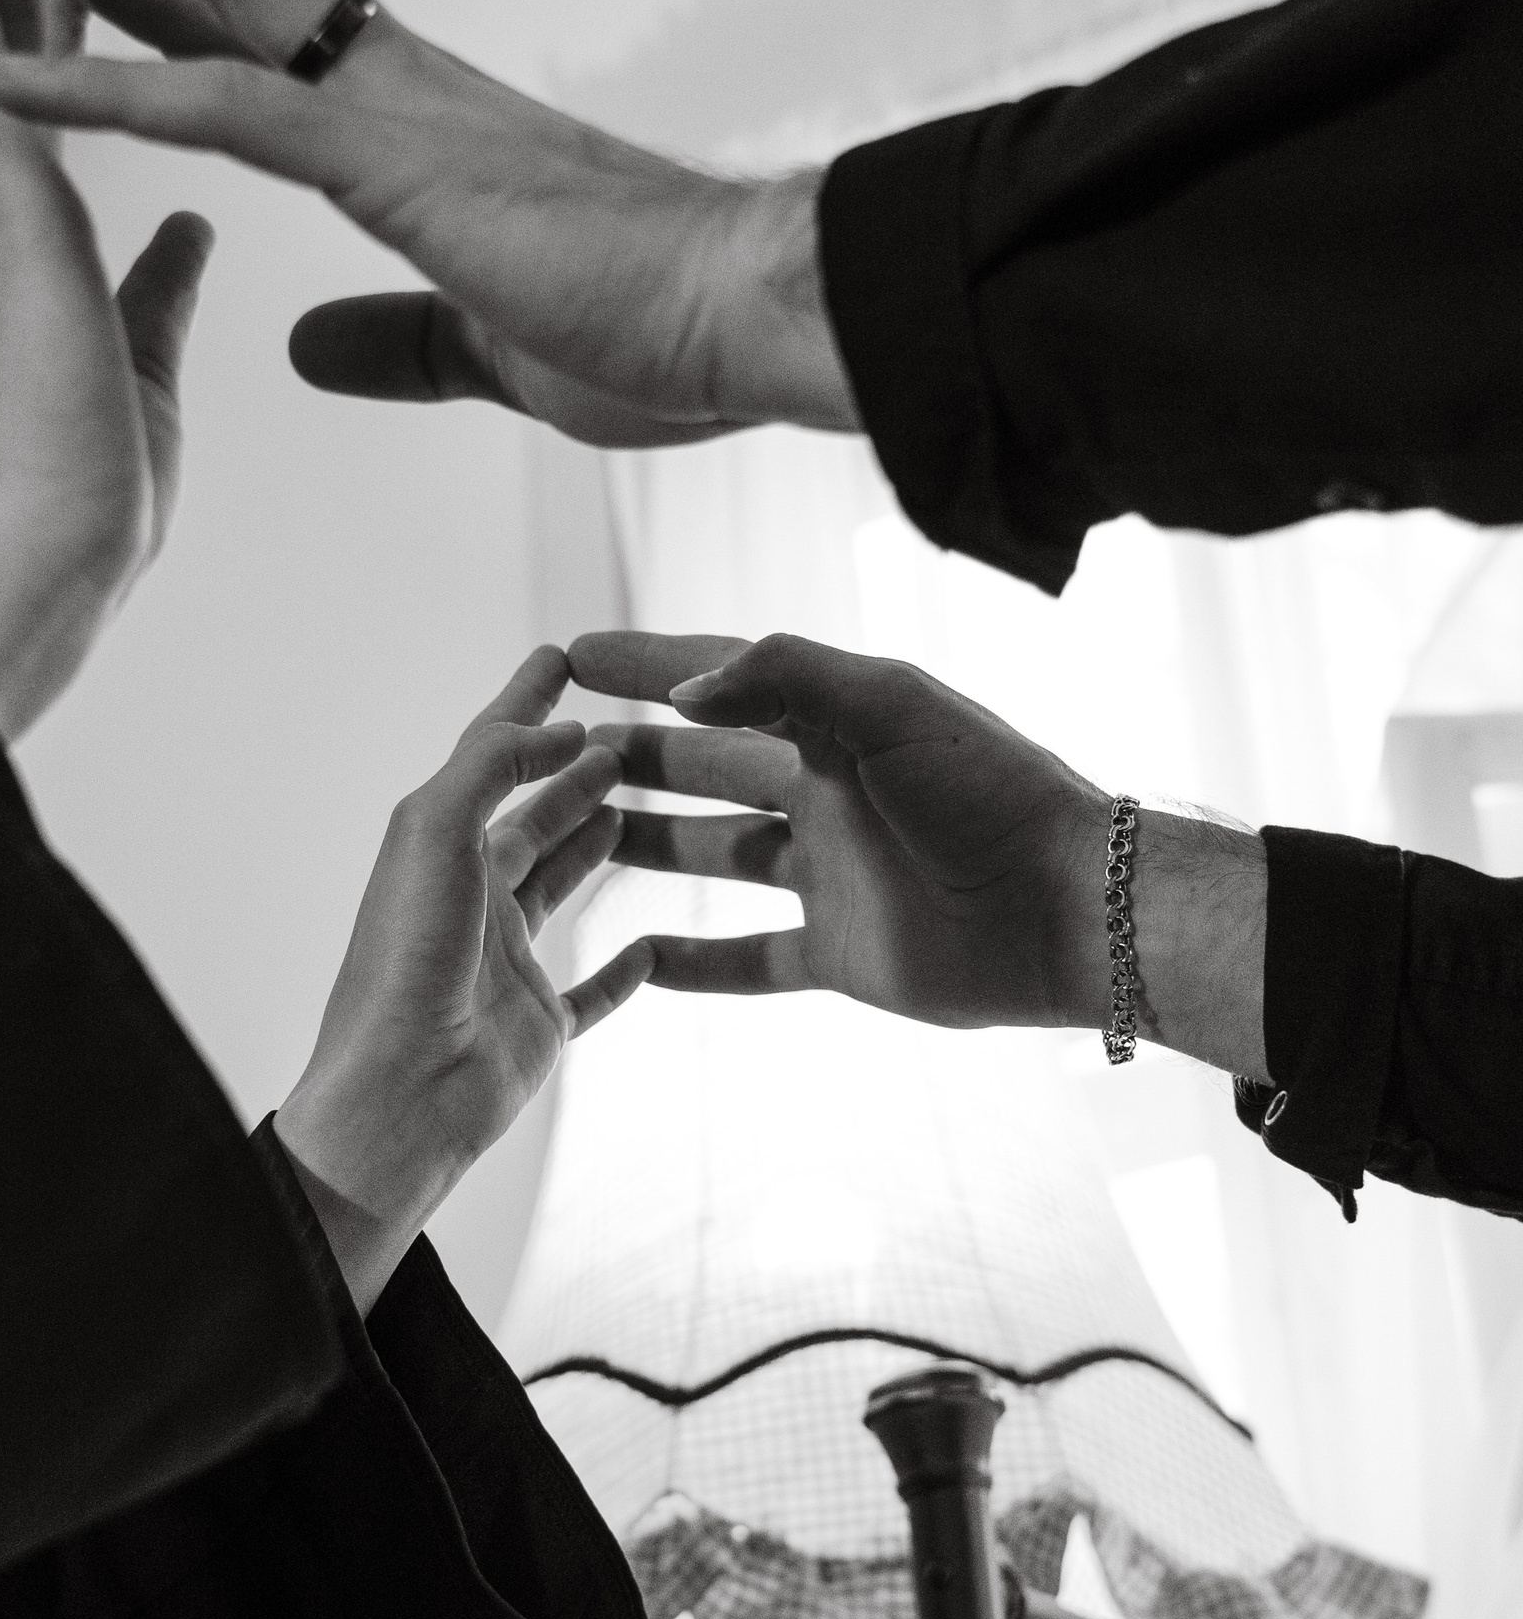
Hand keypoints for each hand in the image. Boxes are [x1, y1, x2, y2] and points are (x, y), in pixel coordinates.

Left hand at [0, 0, 856, 448]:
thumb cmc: (657, 333)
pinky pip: (227, 109)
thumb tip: (310, 348)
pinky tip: (11, 76)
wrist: (757, 319)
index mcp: (411, 124)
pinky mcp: (397, 164)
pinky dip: (109, 86)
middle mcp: (392, 85)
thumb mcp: (493, 349)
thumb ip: (399, 338)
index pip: (262, 21)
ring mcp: (392, 112)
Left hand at [275, 651, 651, 1312]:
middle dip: (576, 769)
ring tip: (639, 801)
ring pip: (563, 886)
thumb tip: (562, 729)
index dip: (526, 705)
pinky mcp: (538, 1024)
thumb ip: (494, 767)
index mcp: (435, 848)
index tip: (565, 655)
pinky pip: (593, 992)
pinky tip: (654, 945)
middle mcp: (470, 898)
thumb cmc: (403, 965)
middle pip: (532, 816)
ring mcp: (506, 962)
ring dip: (597, 842)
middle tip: (630, 730)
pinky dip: (627, 969)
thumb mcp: (436, 834)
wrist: (397, 1098)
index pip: (491, 756)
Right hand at [567, 630, 1270, 1078]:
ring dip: (643, 845)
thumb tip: (689, 686)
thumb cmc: (996, 791)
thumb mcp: (893, 705)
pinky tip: (633, 960)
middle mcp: (828, 793)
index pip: (722, 679)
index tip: (570, 655)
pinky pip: (749, 960)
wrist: (1073, 910)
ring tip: (566, 841)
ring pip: (713, 855)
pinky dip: (693, 963)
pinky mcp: (843, 953)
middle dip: (628, 756)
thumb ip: (790, 676)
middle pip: (705, 767)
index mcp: (839, 724)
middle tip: (546, 751)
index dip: (646, 665)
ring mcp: (831, 875)